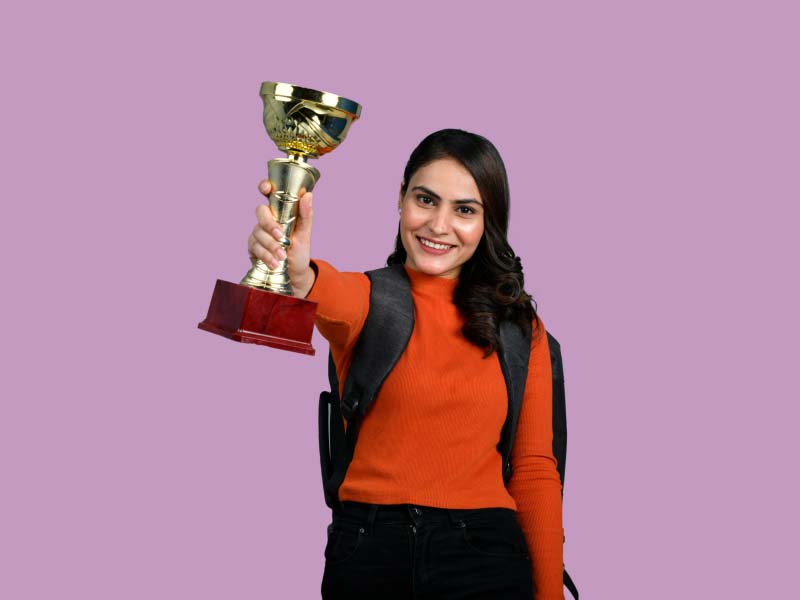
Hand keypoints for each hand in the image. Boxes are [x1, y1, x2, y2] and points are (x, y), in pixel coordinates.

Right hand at [247, 180, 315, 297]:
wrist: (295, 273)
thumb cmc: (300, 249)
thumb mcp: (305, 232)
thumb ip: (306, 214)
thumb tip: (308, 195)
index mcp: (279, 212)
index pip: (268, 194)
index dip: (264, 186)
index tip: (266, 188)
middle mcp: (266, 220)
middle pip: (260, 212)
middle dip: (269, 224)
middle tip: (280, 236)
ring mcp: (258, 234)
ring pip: (258, 233)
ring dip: (271, 245)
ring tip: (283, 256)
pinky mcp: (253, 249)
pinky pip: (255, 248)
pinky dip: (266, 256)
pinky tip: (274, 264)